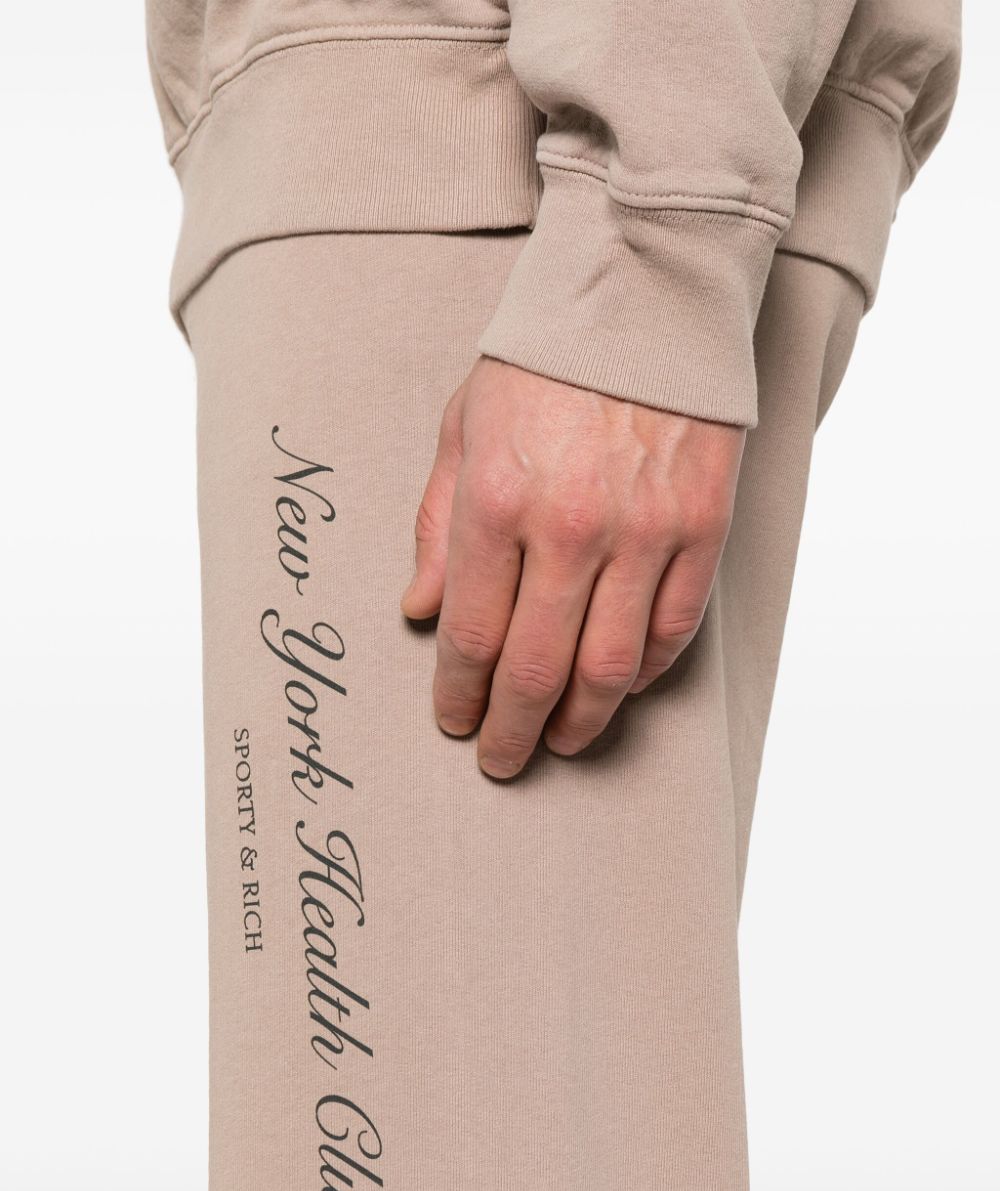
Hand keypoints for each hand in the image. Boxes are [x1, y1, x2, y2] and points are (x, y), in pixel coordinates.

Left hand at [401, 358, 744, 778]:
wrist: (643, 294)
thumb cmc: (540, 362)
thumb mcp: (461, 430)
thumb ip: (436, 527)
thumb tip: (418, 614)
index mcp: (497, 501)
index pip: (471, 636)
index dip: (459, 694)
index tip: (454, 721)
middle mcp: (569, 528)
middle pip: (536, 670)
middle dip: (512, 731)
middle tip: (501, 760)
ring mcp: (644, 532)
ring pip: (610, 667)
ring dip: (581, 720)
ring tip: (562, 741)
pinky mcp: (702, 528)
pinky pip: (674, 629)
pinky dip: (646, 673)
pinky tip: (622, 688)